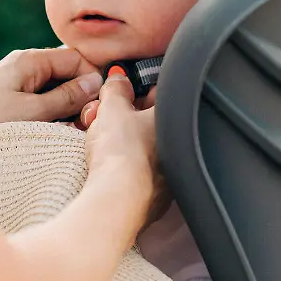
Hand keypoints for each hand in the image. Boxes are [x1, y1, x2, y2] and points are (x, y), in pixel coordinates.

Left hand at [0, 48, 103, 137]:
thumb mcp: (33, 112)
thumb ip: (67, 97)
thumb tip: (94, 82)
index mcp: (27, 61)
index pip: (74, 57)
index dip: (91, 78)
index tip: (100, 104)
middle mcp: (16, 68)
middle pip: (62, 75)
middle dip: (77, 98)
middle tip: (84, 125)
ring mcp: (6, 86)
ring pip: (47, 93)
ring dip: (61, 113)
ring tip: (63, 135)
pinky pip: (30, 106)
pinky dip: (42, 119)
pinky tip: (41, 136)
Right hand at [83, 71, 162, 229]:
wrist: (119, 200)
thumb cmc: (122, 153)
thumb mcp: (112, 109)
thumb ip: (116, 89)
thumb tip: (118, 80)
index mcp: (176, 118)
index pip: (159, 94)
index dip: (135, 90)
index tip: (119, 93)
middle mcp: (180, 147)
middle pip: (148, 123)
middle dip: (123, 118)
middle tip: (101, 118)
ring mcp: (170, 175)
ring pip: (143, 149)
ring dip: (123, 143)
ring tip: (100, 144)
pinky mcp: (156, 197)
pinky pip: (138, 174)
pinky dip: (124, 169)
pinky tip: (108, 169)